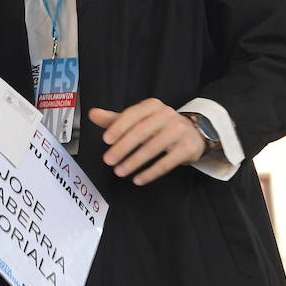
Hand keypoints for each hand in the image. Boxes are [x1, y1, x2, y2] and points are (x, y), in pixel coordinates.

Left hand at [89, 98, 205, 185]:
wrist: (193, 132)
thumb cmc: (158, 125)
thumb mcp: (138, 120)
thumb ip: (114, 119)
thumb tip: (92, 114)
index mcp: (152, 105)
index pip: (132, 114)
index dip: (119, 127)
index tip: (105, 140)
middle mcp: (167, 115)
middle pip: (141, 132)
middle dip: (123, 148)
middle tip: (108, 160)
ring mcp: (179, 131)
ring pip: (153, 148)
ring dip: (134, 162)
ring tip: (120, 172)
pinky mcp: (188, 148)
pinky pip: (167, 162)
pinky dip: (151, 172)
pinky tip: (138, 179)